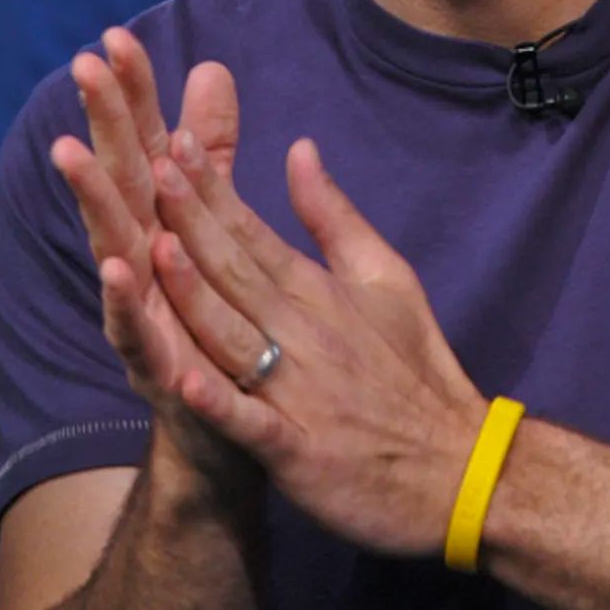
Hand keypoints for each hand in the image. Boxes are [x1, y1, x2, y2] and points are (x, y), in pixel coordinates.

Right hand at [51, 29, 258, 485]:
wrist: (231, 442)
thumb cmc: (223, 326)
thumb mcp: (222, 227)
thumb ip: (211, 152)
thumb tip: (210, 68)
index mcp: (163, 230)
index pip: (146, 148)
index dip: (132, 95)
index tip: (116, 35)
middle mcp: (143, 268)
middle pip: (123, 185)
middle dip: (101, 124)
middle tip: (81, 67)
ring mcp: (147, 320)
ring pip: (115, 252)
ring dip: (94, 204)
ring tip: (72, 154)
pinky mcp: (162, 373)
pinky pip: (141, 336)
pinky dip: (128, 304)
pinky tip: (117, 270)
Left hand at [149, 128, 487, 555]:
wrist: (459, 467)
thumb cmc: (415, 367)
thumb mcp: (386, 276)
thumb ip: (333, 216)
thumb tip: (299, 148)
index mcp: (319, 291)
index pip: (254, 232)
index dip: (212, 190)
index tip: (176, 143)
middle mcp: (304, 333)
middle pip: (236, 272)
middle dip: (191, 221)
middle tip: (151, 169)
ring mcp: (299, 393)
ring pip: (233, 337)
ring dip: (196, 296)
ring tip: (156, 251)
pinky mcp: (298, 451)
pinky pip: (253, 424)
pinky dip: (221, 405)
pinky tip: (184, 383)